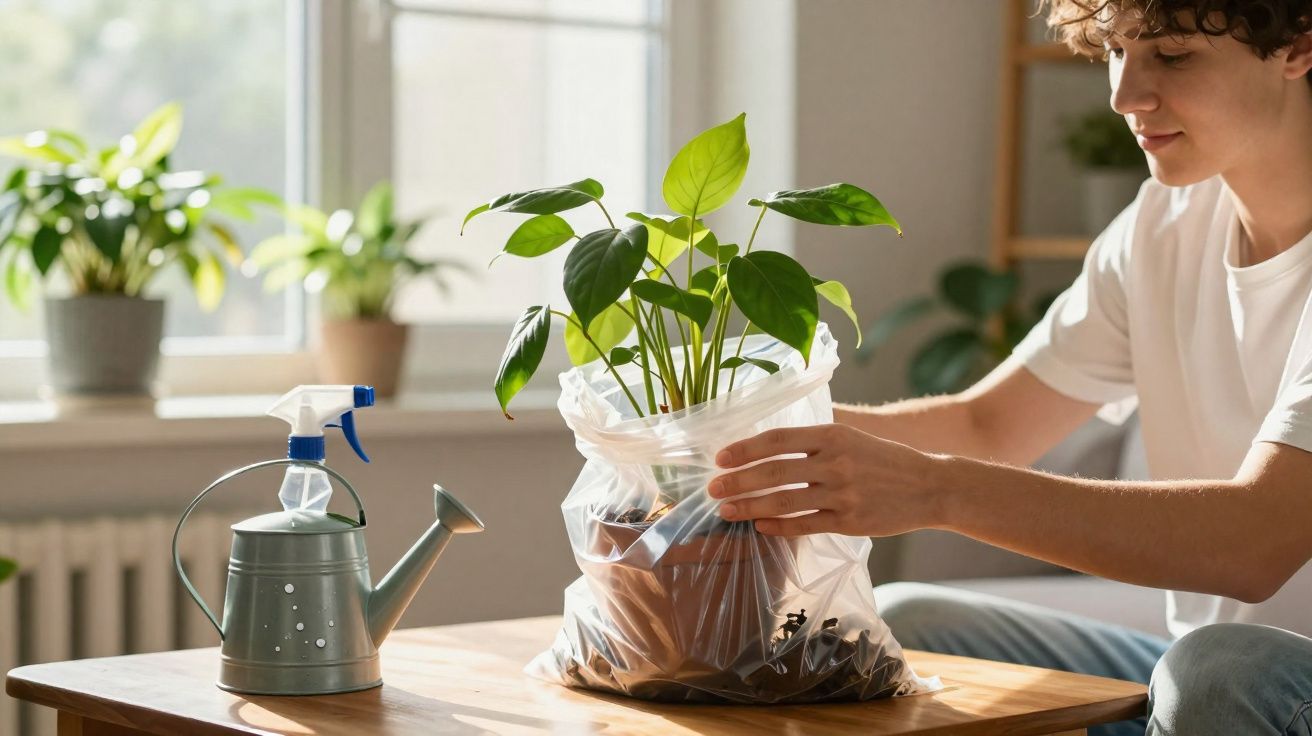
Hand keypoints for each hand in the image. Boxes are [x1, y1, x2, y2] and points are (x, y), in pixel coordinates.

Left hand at [709, 424, 946, 536]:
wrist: (930, 486)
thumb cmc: (883, 460)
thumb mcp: (851, 437)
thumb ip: (813, 441)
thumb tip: (765, 447)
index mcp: (832, 435)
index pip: (777, 439)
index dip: (745, 449)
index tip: (720, 458)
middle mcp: (835, 462)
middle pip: (774, 472)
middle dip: (737, 481)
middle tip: (712, 489)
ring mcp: (842, 494)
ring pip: (784, 501)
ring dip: (750, 507)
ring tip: (726, 511)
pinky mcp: (850, 521)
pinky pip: (805, 525)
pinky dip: (778, 526)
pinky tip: (760, 526)